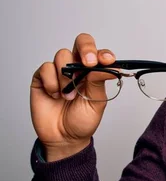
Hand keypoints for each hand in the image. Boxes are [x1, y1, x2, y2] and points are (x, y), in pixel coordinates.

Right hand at [30, 33, 116, 161]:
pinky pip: (46, 67)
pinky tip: (55, 95)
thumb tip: (109, 65)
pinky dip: (52, 81)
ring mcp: (59, 71)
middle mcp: (77, 67)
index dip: (103, 53)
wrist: (64, 138)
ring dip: (67, 76)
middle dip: (86, 48)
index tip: (108, 61)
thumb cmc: (82, 120)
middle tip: (88, 63)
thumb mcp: (97, 102)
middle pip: (81, 42)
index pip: (99, 53)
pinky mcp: (42, 78)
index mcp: (94, 71)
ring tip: (69, 96)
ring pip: (62, 55)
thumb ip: (99, 81)